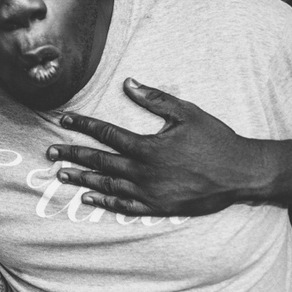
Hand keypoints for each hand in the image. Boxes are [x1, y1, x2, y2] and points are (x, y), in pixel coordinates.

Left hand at [47, 78, 264, 215]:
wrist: (241, 174)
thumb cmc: (215, 139)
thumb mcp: (187, 113)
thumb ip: (155, 99)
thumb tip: (128, 83)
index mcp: (148, 147)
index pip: (106, 134)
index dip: (83, 125)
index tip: (64, 120)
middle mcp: (144, 172)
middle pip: (99, 161)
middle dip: (72, 154)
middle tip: (49, 152)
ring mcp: (149, 192)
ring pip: (107, 185)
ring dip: (82, 178)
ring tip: (61, 173)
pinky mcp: (158, 207)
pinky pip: (124, 206)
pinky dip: (105, 202)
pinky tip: (89, 197)